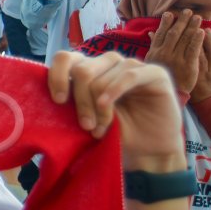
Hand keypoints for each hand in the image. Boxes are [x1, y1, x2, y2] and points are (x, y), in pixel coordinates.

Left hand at [48, 51, 185, 170]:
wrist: (147, 150)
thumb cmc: (114, 134)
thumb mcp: (87, 118)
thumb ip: (72, 103)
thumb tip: (55, 97)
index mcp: (89, 69)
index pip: (65, 59)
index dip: (57, 76)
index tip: (59, 101)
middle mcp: (108, 64)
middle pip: (82, 70)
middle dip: (81, 101)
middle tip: (86, 126)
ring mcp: (132, 66)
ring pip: (103, 77)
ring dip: (99, 106)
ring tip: (100, 128)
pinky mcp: (155, 73)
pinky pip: (130, 75)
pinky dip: (114, 90)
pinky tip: (107, 105)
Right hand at [143, 10, 202, 94]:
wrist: (171, 94)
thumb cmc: (162, 76)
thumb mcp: (152, 61)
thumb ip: (154, 46)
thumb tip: (151, 32)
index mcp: (155, 53)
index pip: (161, 34)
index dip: (166, 23)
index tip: (171, 13)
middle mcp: (164, 54)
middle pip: (174, 34)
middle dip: (181, 21)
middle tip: (188, 11)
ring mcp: (176, 59)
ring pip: (184, 40)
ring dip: (192, 27)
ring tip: (198, 17)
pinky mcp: (188, 65)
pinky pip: (193, 49)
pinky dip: (197, 40)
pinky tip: (202, 31)